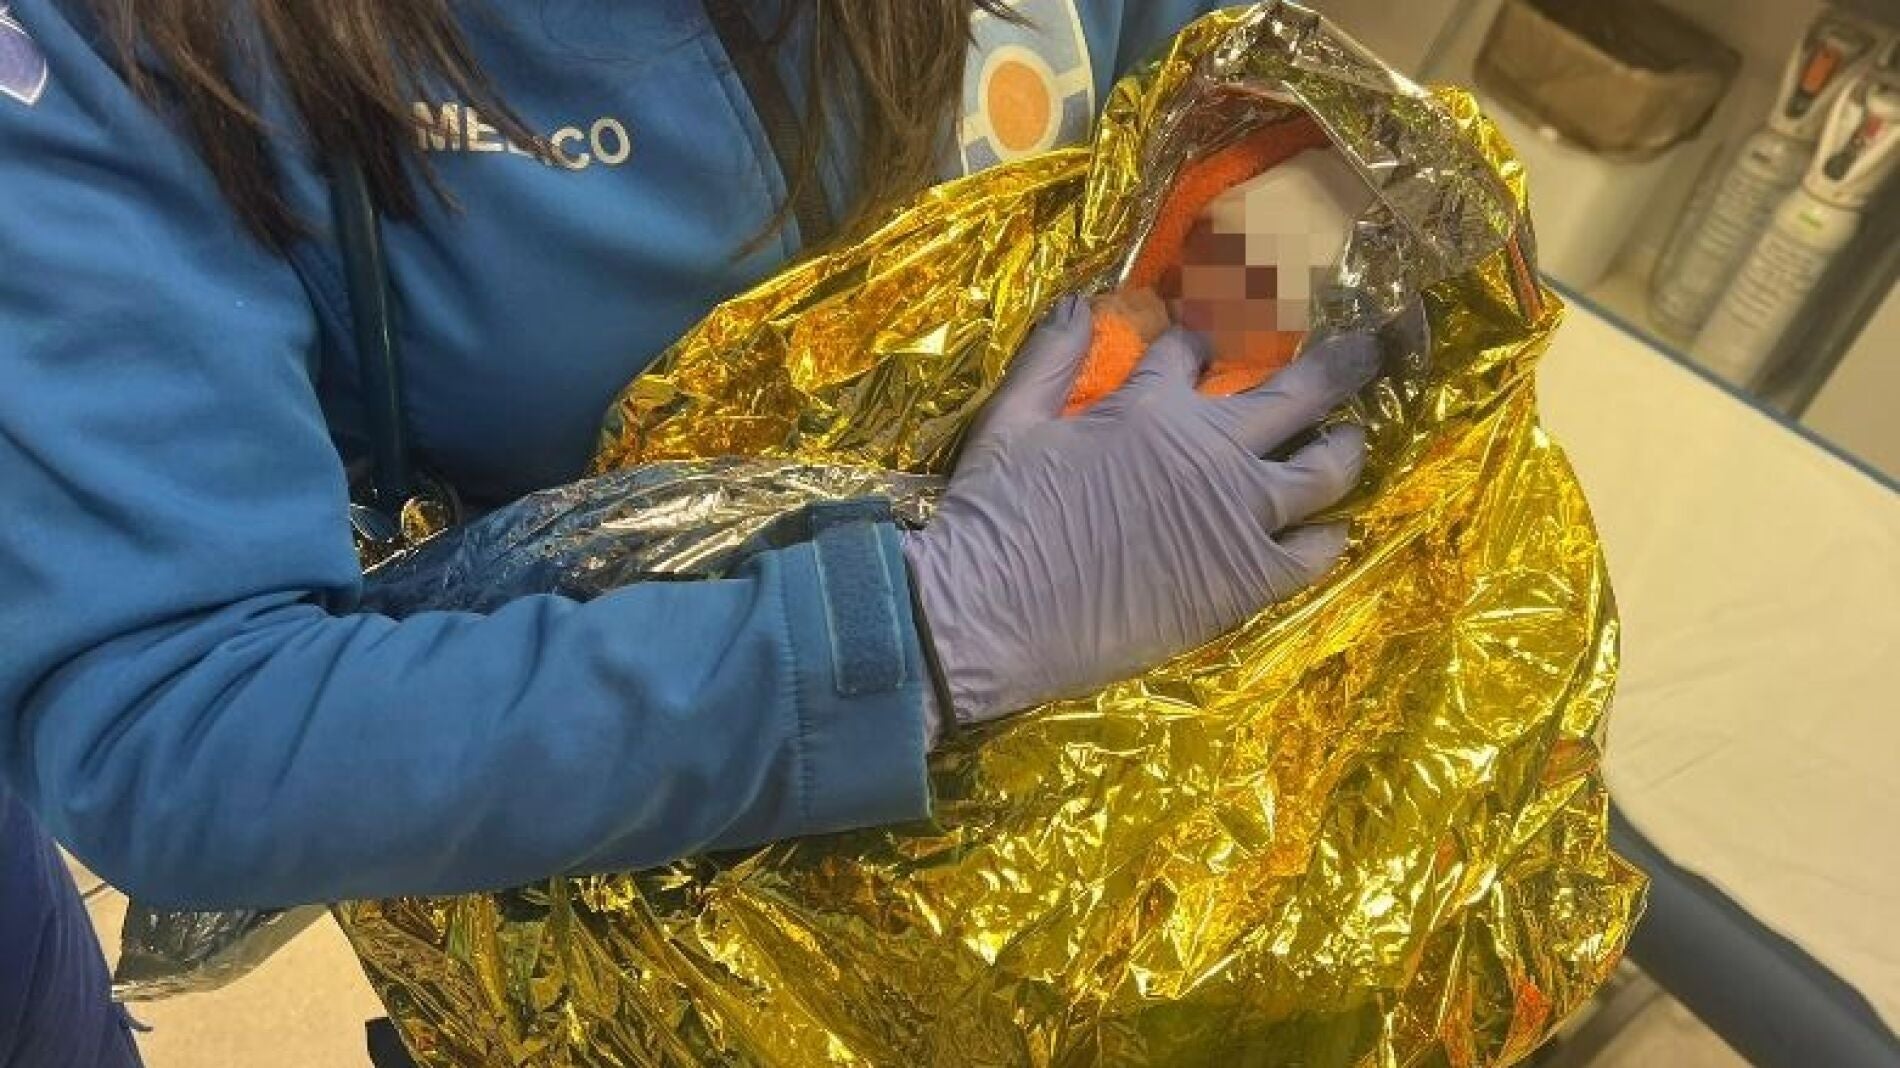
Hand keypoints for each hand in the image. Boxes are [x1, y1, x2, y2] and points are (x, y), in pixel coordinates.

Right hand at [904, 295, 1377, 733]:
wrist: (989, 613)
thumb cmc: (993, 517)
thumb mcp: (1009, 420)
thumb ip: (1050, 357)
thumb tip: (1082, 300)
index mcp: (1150, 405)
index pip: (1197, 351)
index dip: (1207, 339)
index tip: (1214, 338)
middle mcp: (1210, 450)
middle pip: (1300, 391)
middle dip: (1341, 364)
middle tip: (1368, 350)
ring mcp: (1236, 516)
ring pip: (1325, 469)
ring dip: (1346, 448)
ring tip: (1352, 441)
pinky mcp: (1243, 581)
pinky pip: (1313, 553)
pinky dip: (1331, 539)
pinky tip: (1335, 532)